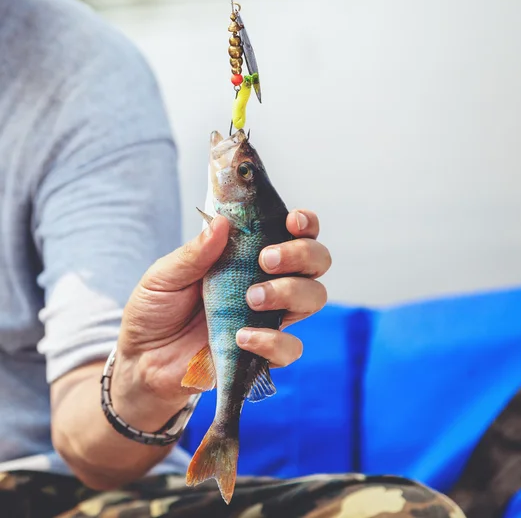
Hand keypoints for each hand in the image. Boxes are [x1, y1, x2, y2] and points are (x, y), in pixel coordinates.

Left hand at [112, 210, 330, 429]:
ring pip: (313, 298)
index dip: (305, 224)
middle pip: (316, 261)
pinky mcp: (263, 351)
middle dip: (301, 254)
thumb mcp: (165, 275)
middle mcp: (269, 282)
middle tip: (266, 260)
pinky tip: (243, 337)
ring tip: (251, 298)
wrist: (143, 358)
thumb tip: (221, 223)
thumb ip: (194, 252)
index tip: (292, 222)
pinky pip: (290, 347)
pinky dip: (273, 340)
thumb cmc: (157, 309)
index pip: (295, 233)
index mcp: (249, 255)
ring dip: (290, 292)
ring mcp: (269, 317)